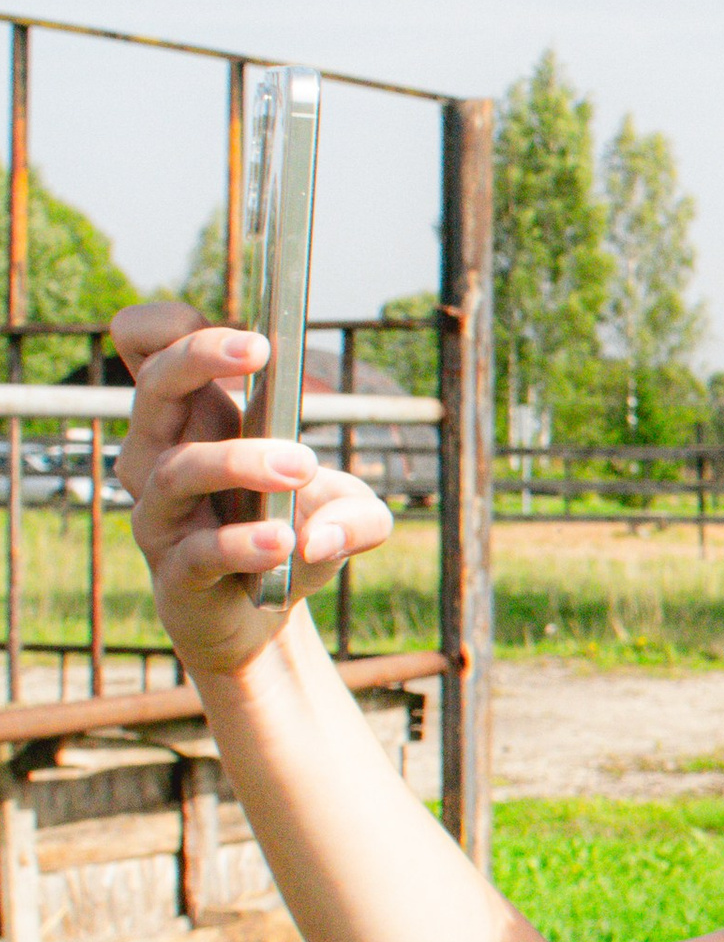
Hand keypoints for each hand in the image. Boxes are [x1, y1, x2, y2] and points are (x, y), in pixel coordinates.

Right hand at [112, 301, 395, 681]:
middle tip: (261, 351)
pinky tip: (284, 539)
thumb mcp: (350, 514)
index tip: (238, 331)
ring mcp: (162, 514)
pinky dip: (242, 543)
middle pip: (151, 384)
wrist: (263, 616)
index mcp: (194, 419)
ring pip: (175, 468)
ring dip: (240, 459)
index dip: (169, 326)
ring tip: (302, 465)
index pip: (144, 346)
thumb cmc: (293, 534)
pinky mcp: (175, 571)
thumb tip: (325, 533)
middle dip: (200, 356)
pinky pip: (196, 552)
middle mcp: (162, 456)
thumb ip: (361, 513)